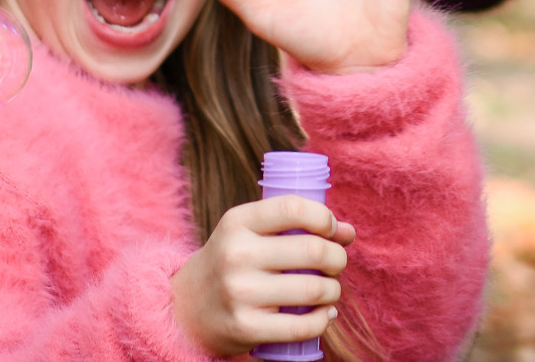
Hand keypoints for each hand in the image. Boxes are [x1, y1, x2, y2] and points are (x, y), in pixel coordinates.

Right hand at [171, 195, 355, 355]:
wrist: (185, 308)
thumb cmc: (232, 262)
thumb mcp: (251, 233)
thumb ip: (296, 225)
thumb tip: (350, 232)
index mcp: (238, 222)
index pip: (293, 207)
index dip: (325, 217)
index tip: (332, 230)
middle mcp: (236, 254)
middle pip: (313, 249)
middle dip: (337, 258)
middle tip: (336, 264)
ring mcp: (239, 292)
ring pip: (313, 288)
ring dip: (333, 290)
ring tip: (329, 290)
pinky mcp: (244, 327)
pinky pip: (301, 326)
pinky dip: (323, 320)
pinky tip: (324, 314)